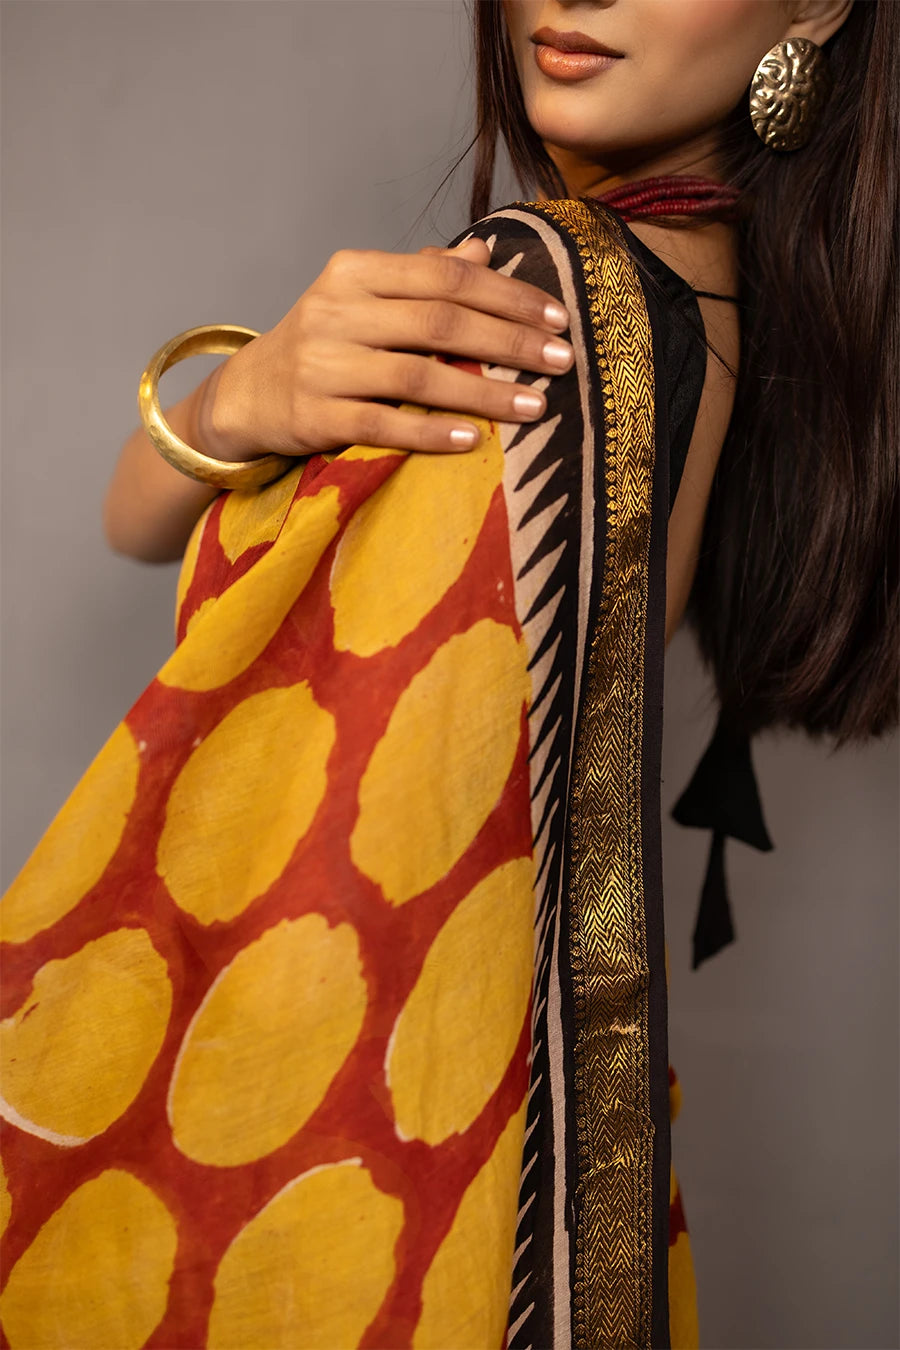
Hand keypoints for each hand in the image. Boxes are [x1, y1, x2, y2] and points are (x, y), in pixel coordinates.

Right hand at [201, 237, 573, 459]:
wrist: (248, 395)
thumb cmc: (324, 344)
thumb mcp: (364, 300)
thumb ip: (422, 278)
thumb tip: (484, 254)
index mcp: (355, 273)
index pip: (444, 276)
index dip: (506, 296)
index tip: (557, 317)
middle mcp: (336, 311)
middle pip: (439, 323)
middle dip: (509, 342)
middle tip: (562, 361)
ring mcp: (323, 365)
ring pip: (417, 375)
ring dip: (483, 392)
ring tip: (535, 406)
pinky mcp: (315, 415)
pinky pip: (382, 423)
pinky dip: (430, 432)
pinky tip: (471, 440)